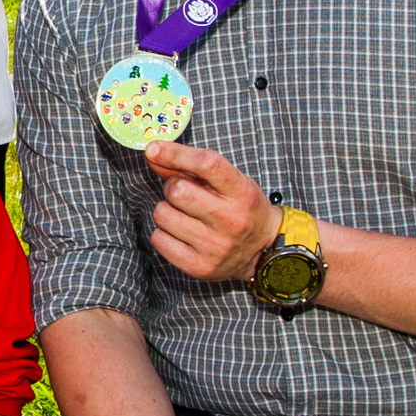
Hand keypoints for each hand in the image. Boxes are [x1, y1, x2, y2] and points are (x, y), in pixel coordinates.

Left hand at [145, 142, 283, 283]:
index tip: (153, 149)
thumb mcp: (228, 182)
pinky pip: (159, 239)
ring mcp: (215, 246)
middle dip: (172, 187)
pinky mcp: (199, 266)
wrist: (262, 251)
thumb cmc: (241, 208)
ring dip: (166, 210)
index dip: (176, 153)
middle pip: (178, 191)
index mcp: (242, 192)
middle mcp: (231, 220)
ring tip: (184, 215)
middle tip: (183, 193)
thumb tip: (153, 153)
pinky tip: (180, 233)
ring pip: (163, 214)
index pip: (207, 164)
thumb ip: (191, 167)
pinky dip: (163, 233)